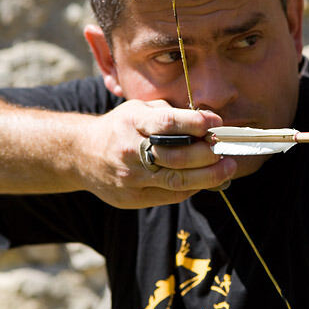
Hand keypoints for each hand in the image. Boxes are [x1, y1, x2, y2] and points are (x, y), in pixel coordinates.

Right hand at [79, 99, 235, 207]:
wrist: (80, 154)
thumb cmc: (120, 127)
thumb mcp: (139, 109)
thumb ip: (169, 114)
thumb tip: (206, 121)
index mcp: (131, 123)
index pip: (166, 124)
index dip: (194, 123)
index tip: (216, 123)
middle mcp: (129, 151)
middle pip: (176, 158)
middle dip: (208, 154)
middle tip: (227, 150)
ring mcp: (130, 178)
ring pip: (176, 181)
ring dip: (208, 176)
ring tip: (227, 168)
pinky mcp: (132, 198)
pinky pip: (170, 196)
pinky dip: (193, 187)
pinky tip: (206, 179)